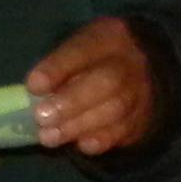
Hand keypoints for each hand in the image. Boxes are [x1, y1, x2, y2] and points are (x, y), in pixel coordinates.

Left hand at [25, 17, 156, 155]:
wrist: (146, 73)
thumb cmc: (97, 60)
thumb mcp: (80, 49)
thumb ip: (60, 67)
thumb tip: (35, 92)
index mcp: (108, 37)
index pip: (82, 50)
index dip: (58, 68)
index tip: (33, 86)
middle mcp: (131, 63)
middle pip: (106, 82)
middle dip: (71, 102)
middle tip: (41, 118)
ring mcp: (142, 92)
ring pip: (116, 109)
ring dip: (80, 125)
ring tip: (49, 137)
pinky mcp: (144, 118)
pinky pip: (126, 130)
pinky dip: (103, 139)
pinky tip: (82, 145)